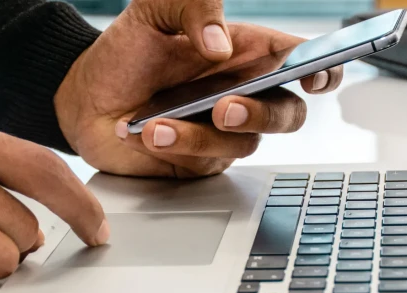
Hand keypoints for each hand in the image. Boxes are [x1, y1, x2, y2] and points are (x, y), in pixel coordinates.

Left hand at [55, 0, 342, 177]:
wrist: (83, 96)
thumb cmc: (126, 51)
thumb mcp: (154, 10)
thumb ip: (193, 6)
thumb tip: (220, 42)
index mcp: (248, 53)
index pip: (303, 61)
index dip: (323, 70)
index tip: (313, 75)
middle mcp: (245, 94)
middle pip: (289, 114)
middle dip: (263, 114)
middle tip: (224, 107)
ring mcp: (224, 132)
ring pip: (244, 143)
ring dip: (201, 135)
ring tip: (157, 122)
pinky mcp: (200, 161)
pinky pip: (205, 162)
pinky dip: (175, 148)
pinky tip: (144, 132)